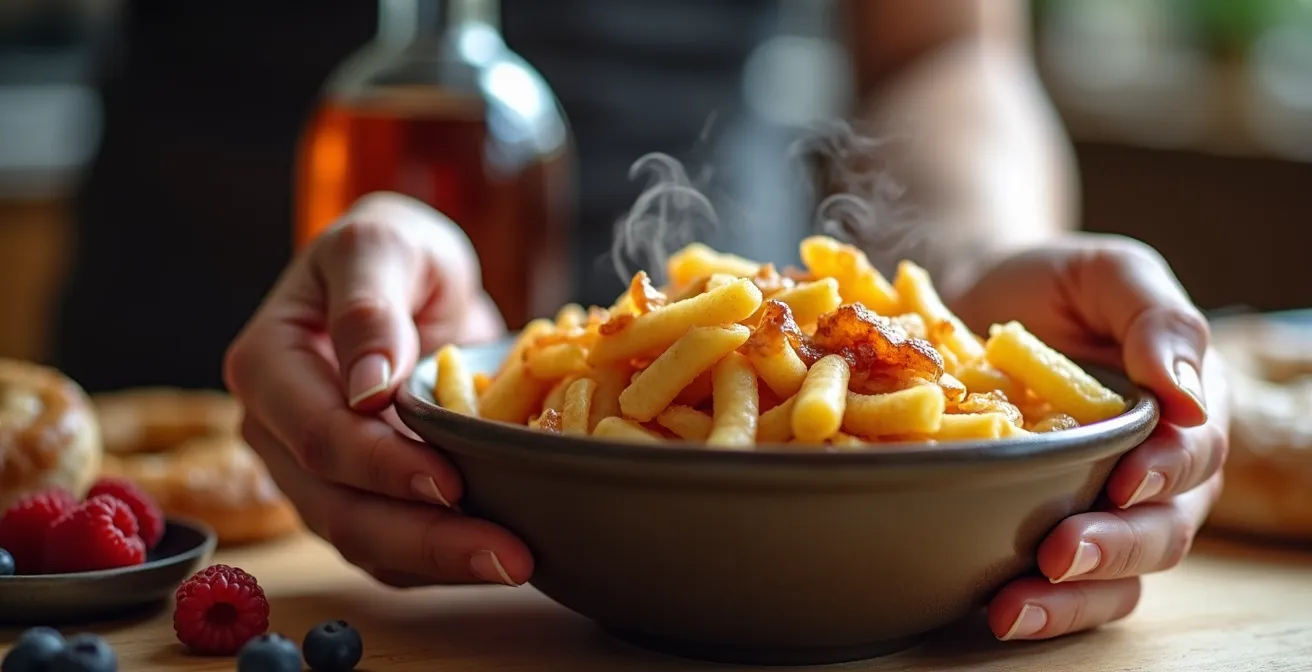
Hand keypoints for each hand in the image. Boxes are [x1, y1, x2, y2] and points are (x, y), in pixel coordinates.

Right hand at [224, 192, 532, 587]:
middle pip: (339, 509)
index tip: (452, 482)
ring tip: (516, 565)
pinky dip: (443, 562)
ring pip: (366, 543)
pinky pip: (393, 551)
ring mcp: (313, 474)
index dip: (384, 467)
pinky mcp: (357, 498)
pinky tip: (500, 558)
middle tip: (508, 557)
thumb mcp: (382, 245)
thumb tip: (369, 387)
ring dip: (441, 561)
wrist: (412, 278)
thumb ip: (369, 307)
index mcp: (268, 366)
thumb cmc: (393, 252)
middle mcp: (278, 432)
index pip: (321, 437)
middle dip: (425, 539)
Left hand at [948, 234, 1229, 640]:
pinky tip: (1000, 610)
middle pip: (1163, 528)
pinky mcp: (1054, 527)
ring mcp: (1106, 505)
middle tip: (1059, 555)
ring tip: (1016, 607)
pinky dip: (1044, 605)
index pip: (1194, 452)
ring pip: (1121, 572)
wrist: (975, 300)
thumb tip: (1186, 389)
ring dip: (1075, 597)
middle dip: (1115, 547)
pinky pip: (1070, 585)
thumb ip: (1155, 317)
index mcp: (1186, 406)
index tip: (1124, 481)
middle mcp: (1158, 467)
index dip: (1165, 472)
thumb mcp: (1108, 273)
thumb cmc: (1051, 284)